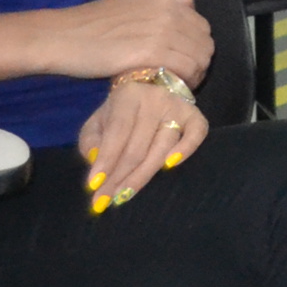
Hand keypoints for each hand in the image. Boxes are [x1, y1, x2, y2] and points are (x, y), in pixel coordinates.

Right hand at [46, 0, 215, 84]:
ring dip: (193, 76)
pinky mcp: (151, 52)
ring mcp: (161, 31)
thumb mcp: (128, 7)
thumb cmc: (89, 26)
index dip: (198, 47)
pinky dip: (182, 82)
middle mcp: (168, 13)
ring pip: (198, 58)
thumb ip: (155, 11)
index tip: (188, 63)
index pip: (201, 26)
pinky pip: (183, 69)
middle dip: (200, 63)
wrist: (61, 36)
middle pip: (204, 43)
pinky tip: (169, 90)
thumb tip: (184, 8)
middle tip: (186, 80)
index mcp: (164, 2)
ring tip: (177, 88)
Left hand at [78, 73, 208, 212]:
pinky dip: (185, 150)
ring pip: (162, 147)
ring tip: (124, 195)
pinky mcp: (195, 115)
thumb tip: (96, 162)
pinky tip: (169, 167)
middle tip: (105, 200)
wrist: (151, 86)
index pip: (117, 132)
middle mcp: (155, 99)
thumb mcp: (98, 121)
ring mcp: (178, 107)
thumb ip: (91, 141)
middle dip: (119, 177)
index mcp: (127, 96)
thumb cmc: (121, 111)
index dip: (106, 160)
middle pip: (138, 146)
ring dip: (142, 175)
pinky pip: (196, 134)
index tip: (94, 186)